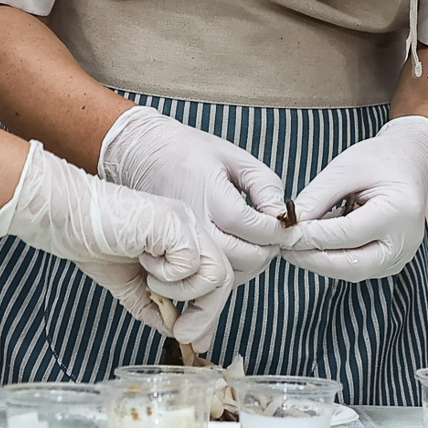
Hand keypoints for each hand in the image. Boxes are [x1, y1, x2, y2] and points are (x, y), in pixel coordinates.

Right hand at [0, 140, 234, 346]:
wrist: (67, 220)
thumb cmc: (93, 242)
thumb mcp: (130, 285)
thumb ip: (154, 308)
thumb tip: (175, 332)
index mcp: (182, 241)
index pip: (214, 280)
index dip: (209, 313)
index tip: (194, 340)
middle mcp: (189, 229)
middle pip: (223, 278)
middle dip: (206, 315)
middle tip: (183, 335)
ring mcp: (184, 223)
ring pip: (216, 272)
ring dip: (182, 292)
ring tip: (151, 283)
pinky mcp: (174, 221)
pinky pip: (191, 263)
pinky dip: (167, 275)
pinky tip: (143, 262)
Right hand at [99, 105, 288, 283]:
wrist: (143, 156)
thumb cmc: (190, 152)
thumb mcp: (234, 156)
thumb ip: (264, 184)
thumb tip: (281, 214)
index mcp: (208, 193)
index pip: (249, 226)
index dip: (274, 230)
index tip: (284, 224)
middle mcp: (193, 223)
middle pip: (242, 257)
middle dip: (267, 251)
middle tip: (274, 237)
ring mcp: (182, 241)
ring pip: (228, 273)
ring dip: (252, 264)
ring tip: (257, 243)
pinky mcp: (176, 253)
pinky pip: (210, 276)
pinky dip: (232, 270)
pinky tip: (238, 250)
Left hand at [283, 116, 427, 281]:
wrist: (409, 166)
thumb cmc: (378, 161)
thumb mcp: (345, 168)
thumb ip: (318, 197)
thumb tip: (290, 225)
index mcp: (399, 212)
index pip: (348, 235)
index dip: (312, 237)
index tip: (284, 233)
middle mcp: (405, 242)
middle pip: (352, 266)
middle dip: (313, 260)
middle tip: (284, 247)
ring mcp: (400, 257)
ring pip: (352, 271)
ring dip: (320, 261)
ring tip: (295, 243)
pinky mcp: (390, 263)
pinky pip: (356, 267)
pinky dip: (332, 258)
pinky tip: (315, 243)